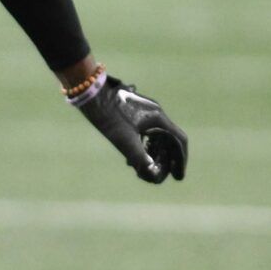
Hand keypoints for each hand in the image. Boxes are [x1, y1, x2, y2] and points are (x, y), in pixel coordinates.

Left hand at [73, 74, 187, 183]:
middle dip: (165, 160)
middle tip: (160, 176)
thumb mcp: (124, 140)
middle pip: (169, 140)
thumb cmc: (107, 115)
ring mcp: (144, 111)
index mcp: (158, 117)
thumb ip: (140, 158)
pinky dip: (143, 146)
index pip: (179, 140)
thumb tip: (153, 177)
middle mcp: (155, 112)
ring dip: (153, 154)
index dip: (180, 160)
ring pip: (156, 136)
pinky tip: (131, 158)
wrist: (90, 92)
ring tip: (145, 169)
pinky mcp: (132, 112)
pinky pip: (145, 131)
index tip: (177, 177)